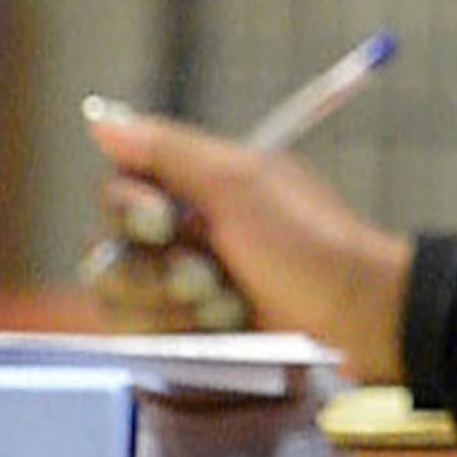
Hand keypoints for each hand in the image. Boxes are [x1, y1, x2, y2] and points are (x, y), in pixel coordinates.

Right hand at [81, 102, 414, 380]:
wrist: (357, 320)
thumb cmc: (308, 246)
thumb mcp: (241, 185)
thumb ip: (167, 151)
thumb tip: (99, 118)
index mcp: (194, 186)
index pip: (114, 191)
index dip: (127, 209)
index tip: (164, 221)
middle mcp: (180, 232)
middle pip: (105, 251)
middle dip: (153, 272)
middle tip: (207, 279)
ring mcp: (179, 286)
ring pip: (114, 299)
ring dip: (168, 308)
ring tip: (225, 307)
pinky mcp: (185, 333)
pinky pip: (136, 338)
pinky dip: (175, 335)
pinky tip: (221, 332)